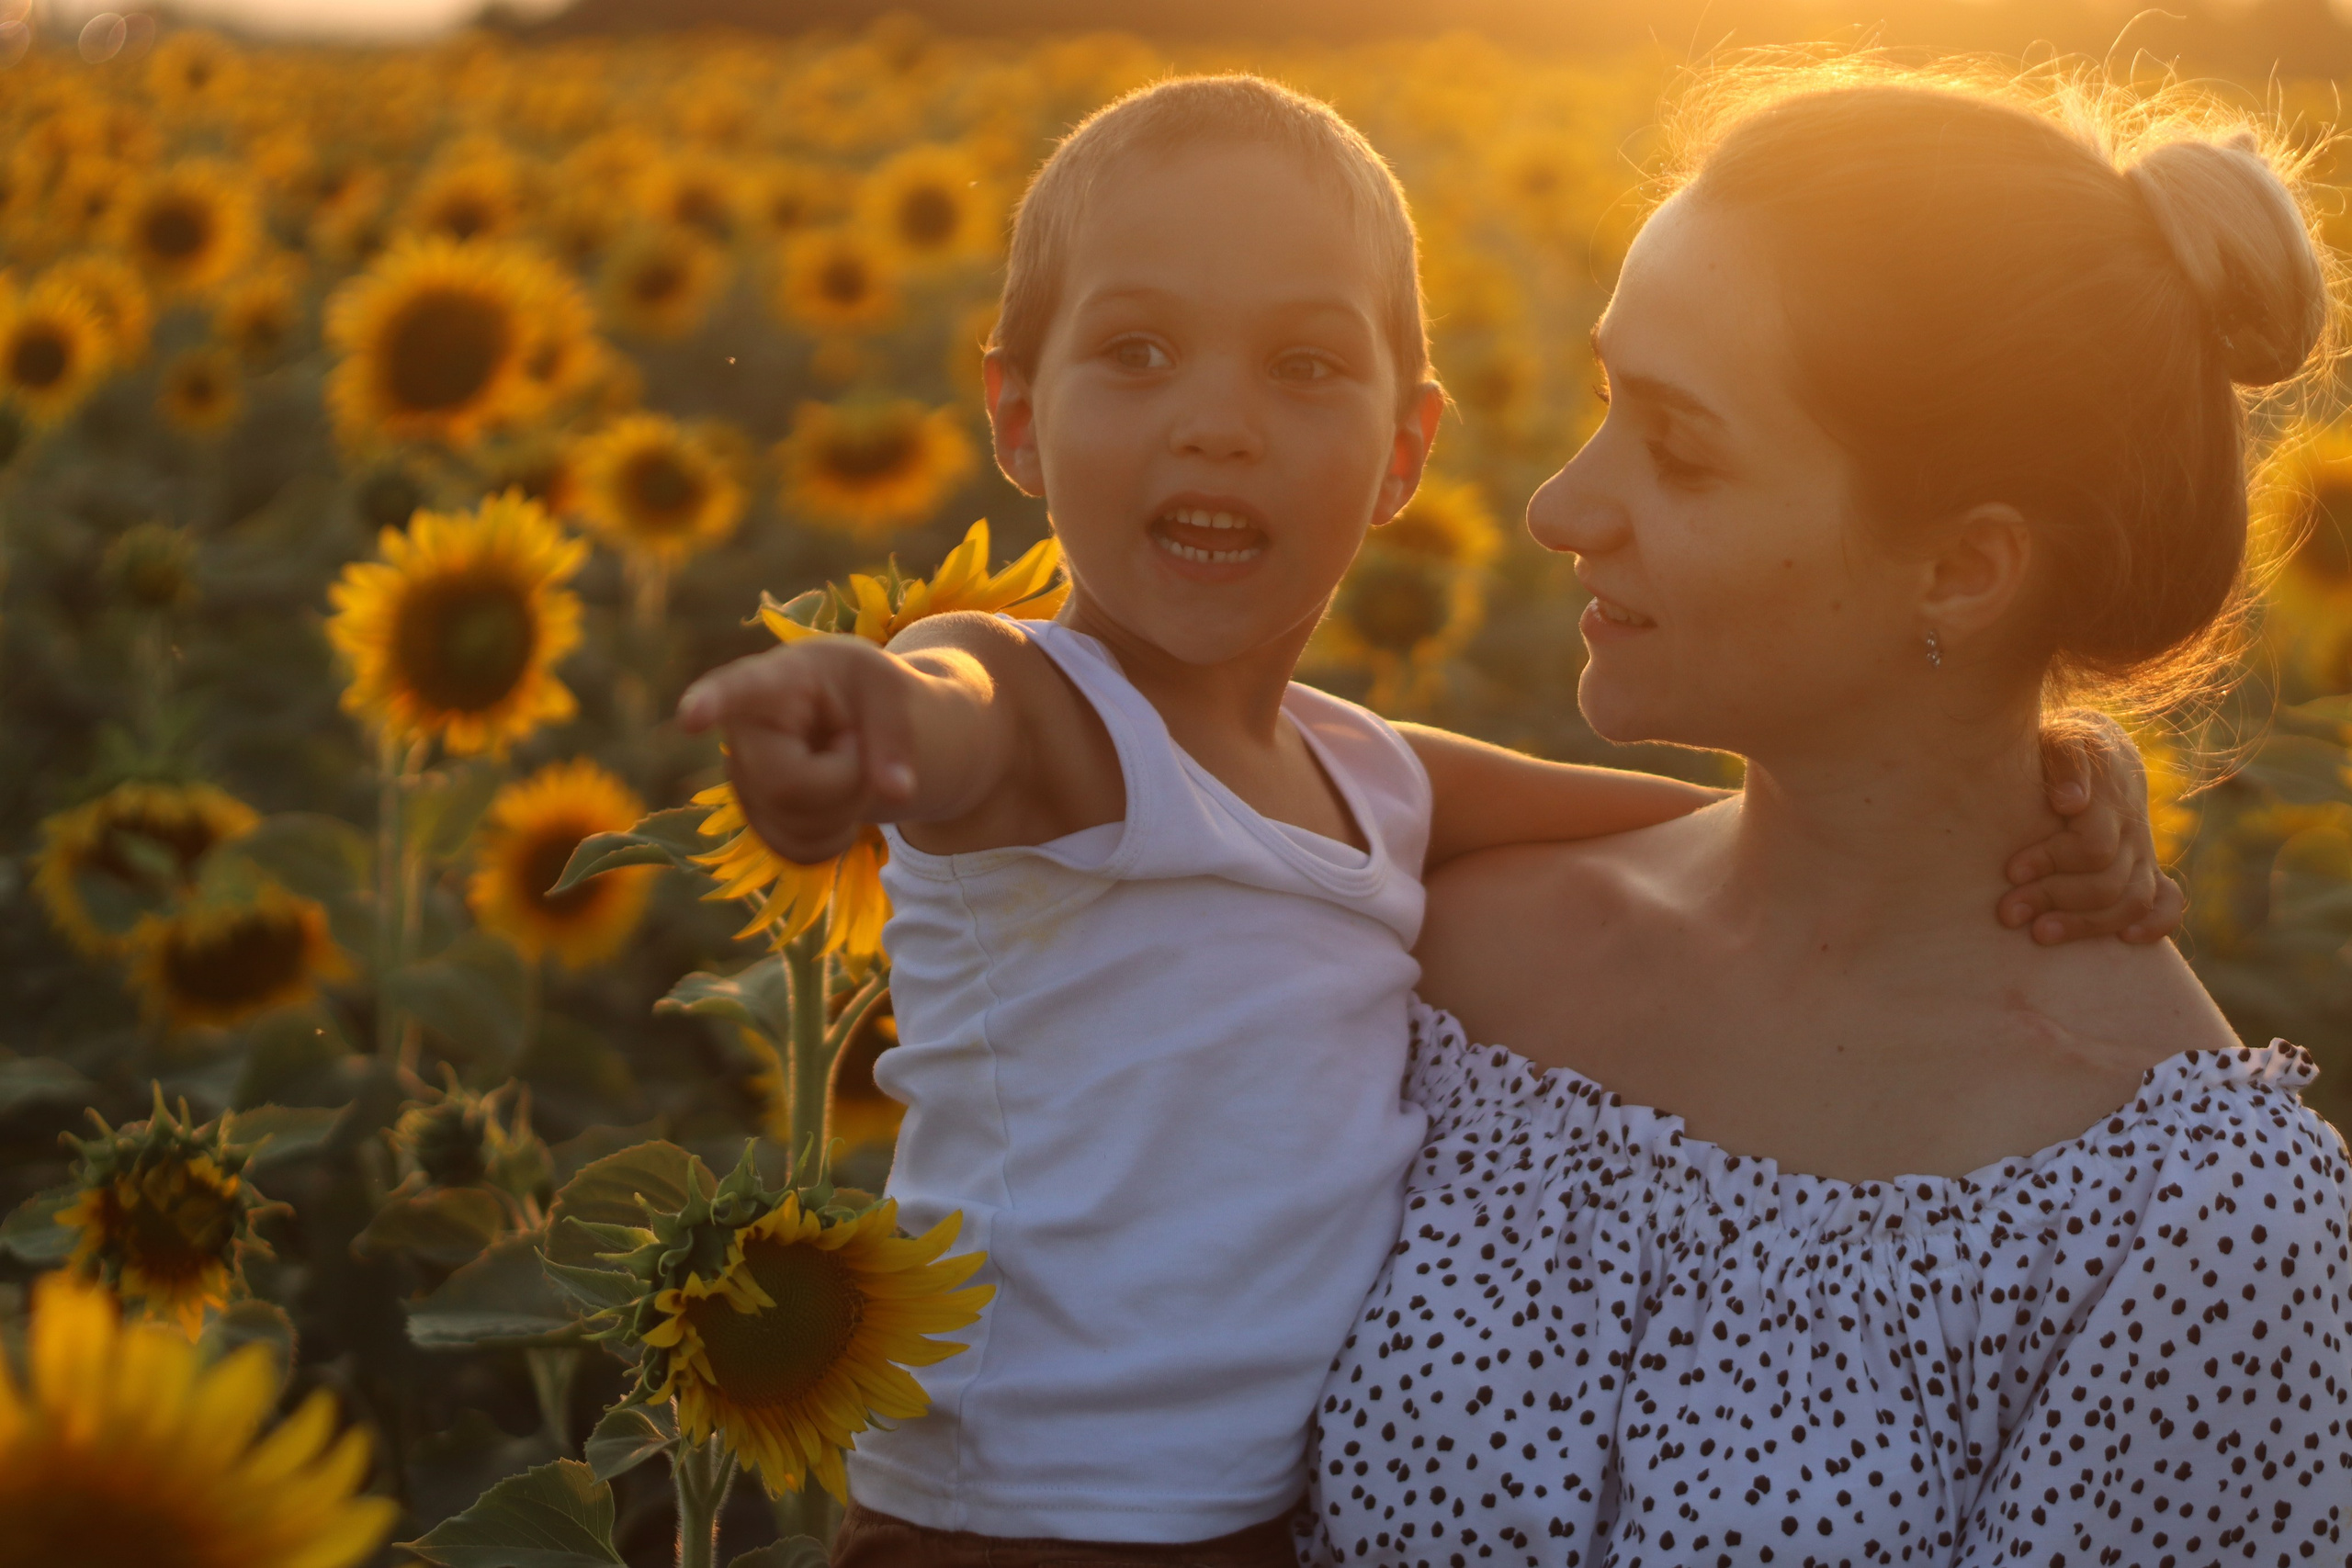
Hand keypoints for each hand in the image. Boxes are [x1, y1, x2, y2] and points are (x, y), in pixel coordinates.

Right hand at [676, 637, 917, 863]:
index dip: (710, 704)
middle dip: (845, 779)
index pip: (736, 691)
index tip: (691, 717)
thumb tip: (898, 792)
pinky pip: (799, 853)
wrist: (849, 720)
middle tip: (855, 743)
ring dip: (846, 809)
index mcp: (776, 681)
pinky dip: (836, 837)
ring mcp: (742, 781)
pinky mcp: (757, 821)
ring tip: (844, 765)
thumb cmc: (862, 690)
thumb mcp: (891, 688)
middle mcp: (741, 731)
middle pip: (787, 787)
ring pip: (795, 828)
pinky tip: (835, 802)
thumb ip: (897, 732)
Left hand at [1998, 711, 2185, 945]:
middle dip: (2054, 899)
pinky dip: (2155, 924)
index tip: (2010, 871)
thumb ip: (2067, 763)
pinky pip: (2168, 902)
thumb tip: (2068, 803)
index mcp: (2110, 801)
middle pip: (2106, 882)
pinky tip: (2127, 941)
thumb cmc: (2065, 745)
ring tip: (2040, 935)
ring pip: (2132, 900)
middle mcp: (2131, 831)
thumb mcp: (2062, 739)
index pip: (2091, 847)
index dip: (2051, 861)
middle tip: (2008, 913)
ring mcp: (2142, 853)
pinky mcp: (2147, 869)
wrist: (2099, 747)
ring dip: (2088, 924)